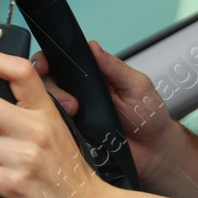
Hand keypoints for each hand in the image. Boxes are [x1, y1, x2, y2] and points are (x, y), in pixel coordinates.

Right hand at [33, 41, 186, 189]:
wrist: (154, 151)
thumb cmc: (149, 116)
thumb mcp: (137, 86)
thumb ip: (115, 67)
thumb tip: (93, 46)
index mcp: (91, 76)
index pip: (60, 63)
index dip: (46, 61)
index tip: (44, 64)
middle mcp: (77, 94)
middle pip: (45, 83)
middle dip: (50, 88)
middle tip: (71, 102)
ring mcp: (72, 116)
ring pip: (44, 106)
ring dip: (51, 108)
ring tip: (73, 114)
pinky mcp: (71, 136)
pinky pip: (53, 129)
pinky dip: (54, 128)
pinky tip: (64, 129)